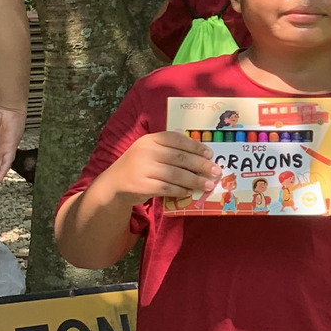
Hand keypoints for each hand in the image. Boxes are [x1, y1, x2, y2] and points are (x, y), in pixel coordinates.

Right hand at [95, 131, 218, 205]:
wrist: (114, 184)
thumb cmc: (138, 166)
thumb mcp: (149, 150)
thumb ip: (167, 145)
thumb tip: (190, 138)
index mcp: (150, 140)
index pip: (176, 139)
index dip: (195, 146)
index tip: (210, 154)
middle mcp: (145, 152)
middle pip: (179, 158)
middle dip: (201, 165)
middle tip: (216, 171)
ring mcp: (142, 168)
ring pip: (175, 174)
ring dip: (195, 180)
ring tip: (208, 185)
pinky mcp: (142, 185)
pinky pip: (167, 188)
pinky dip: (180, 190)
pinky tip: (189, 192)